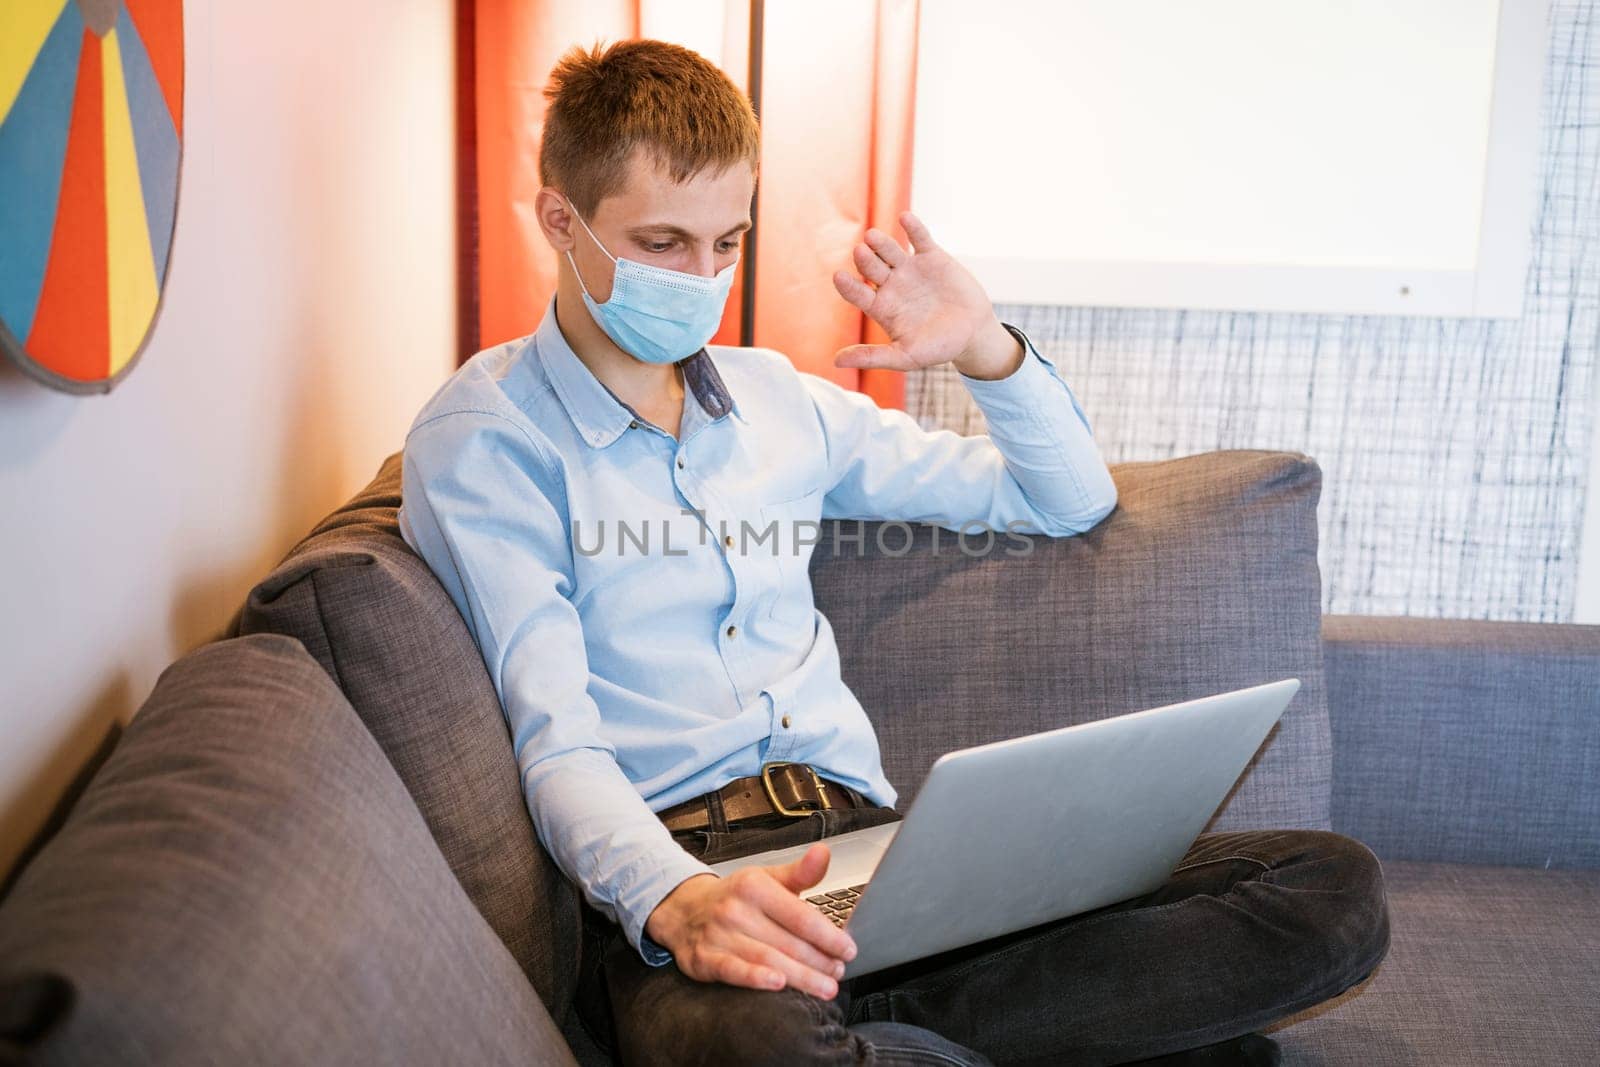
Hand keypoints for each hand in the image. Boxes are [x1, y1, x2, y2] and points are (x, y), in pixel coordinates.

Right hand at [643, 842, 856, 998]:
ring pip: (767, 959)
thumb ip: (800, 872)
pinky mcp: (704, 959)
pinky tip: (778, 985)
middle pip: (788, 941)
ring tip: (825, 988)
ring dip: (800, 977)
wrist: (684, 909)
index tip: (848, 950)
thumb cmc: (735, 897)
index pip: (799, 915)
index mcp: (754, 886)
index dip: (827, 935)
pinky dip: (755, 978)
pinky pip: (733, 970)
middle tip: (839, 973)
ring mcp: (718, 935)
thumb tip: (824, 853)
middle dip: (819, 961)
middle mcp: (735, 909)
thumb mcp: (766, 878)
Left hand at [831, 211, 1021, 378]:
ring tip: (872, 237)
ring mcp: (910, 269)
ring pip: (890, 251)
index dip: (849, 286)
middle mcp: (891, 285)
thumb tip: (836, 362)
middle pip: (872, 268)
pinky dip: (913, 228)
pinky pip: (919, 239)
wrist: (972, 333)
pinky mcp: (931, 256)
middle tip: (860, 253)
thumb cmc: (937, 348)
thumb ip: (872, 357)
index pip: (858, 294)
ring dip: (881, 243)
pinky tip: (905, 218)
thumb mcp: (904, 357)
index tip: (839, 277)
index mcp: (881, 307)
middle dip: (866, 260)